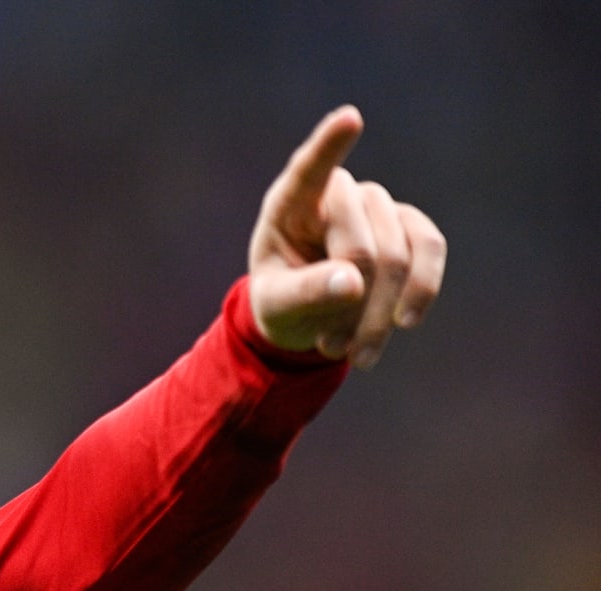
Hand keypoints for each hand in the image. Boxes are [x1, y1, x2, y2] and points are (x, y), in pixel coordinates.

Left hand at [247, 106, 446, 368]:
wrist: (307, 315)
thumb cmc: (280, 301)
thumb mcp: (277, 306)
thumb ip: (306, 292)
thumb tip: (354, 283)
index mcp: (290, 205)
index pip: (309, 170)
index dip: (330, 145)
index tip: (350, 118)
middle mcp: (337, 196)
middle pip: (362, 244)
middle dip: (353, 303)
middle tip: (332, 349)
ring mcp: (378, 206)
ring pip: (398, 255)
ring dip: (380, 314)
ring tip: (355, 355)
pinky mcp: (410, 226)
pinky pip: (431, 249)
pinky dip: (420, 292)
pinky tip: (404, 324)